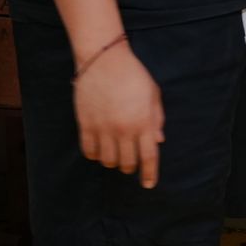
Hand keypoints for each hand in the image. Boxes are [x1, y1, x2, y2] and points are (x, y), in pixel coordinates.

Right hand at [73, 42, 164, 188]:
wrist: (104, 60)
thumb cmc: (133, 75)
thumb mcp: (153, 94)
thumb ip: (157, 119)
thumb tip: (158, 141)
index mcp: (144, 122)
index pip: (149, 157)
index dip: (149, 174)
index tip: (148, 185)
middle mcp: (124, 129)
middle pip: (127, 163)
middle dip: (130, 166)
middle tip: (130, 161)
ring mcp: (104, 128)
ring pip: (107, 160)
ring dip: (113, 161)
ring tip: (115, 153)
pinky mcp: (86, 124)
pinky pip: (89, 151)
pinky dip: (94, 155)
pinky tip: (98, 149)